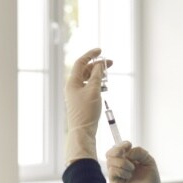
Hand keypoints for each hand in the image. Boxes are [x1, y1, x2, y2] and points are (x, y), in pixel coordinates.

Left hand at [64, 48, 107, 163]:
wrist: (82, 131)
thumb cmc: (87, 111)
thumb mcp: (94, 90)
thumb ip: (97, 75)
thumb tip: (99, 64)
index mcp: (72, 82)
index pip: (81, 62)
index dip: (91, 54)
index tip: (101, 51)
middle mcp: (72, 87)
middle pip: (85, 70)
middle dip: (97, 65)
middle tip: (110, 64)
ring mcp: (76, 94)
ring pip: (88, 79)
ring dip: (98, 75)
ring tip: (108, 77)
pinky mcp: (81, 102)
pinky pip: (89, 88)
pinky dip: (97, 84)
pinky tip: (104, 87)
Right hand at [106, 141, 168, 182]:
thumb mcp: (149, 163)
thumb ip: (141, 153)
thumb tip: (128, 151)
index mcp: (128, 161)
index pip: (118, 149)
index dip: (121, 144)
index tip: (128, 145)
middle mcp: (120, 167)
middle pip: (110, 153)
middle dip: (117, 150)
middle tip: (126, 154)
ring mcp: (116, 175)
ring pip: (110, 161)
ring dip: (122, 162)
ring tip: (132, 170)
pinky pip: (112, 171)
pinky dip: (121, 171)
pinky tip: (129, 176)